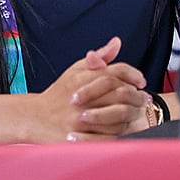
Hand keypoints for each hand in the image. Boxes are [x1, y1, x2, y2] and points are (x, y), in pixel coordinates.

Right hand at [34, 36, 150, 141]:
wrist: (35, 117)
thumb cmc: (58, 93)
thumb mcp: (75, 70)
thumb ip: (99, 57)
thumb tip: (117, 42)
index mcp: (81, 78)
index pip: (114, 71)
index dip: (132, 74)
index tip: (140, 80)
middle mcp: (81, 97)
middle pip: (118, 92)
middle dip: (136, 94)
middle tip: (144, 97)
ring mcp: (80, 118)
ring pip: (116, 114)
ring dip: (132, 112)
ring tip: (139, 111)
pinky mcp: (80, 136)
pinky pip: (108, 134)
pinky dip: (121, 130)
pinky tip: (127, 126)